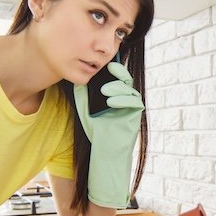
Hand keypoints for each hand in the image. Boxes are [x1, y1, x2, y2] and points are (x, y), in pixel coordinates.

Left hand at [73, 61, 143, 207]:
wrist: (104, 152)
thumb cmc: (96, 132)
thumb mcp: (85, 111)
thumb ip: (83, 96)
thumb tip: (80, 79)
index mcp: (114, 95)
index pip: (117, 78)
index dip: (115, 69)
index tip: (107, 63)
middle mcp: (125, 100)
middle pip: (126, 81)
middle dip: (118, 74)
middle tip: (108, 71)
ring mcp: (132, 108)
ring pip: (130, 90)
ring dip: (118, 88)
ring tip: (104, 92)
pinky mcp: (136, 116)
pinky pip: (134, 103)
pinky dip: (123, 100)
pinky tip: (111, 102)